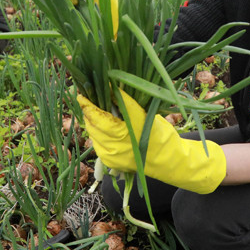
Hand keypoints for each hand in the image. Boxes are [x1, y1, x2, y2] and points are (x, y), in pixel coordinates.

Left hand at [77, 90, 225, 193]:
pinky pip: (97, 143)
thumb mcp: (145, 113)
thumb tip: (108, 87)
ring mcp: (112, 155)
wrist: (167, 161)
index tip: (82, 93)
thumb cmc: (159, 134)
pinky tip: (104, 127)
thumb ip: (125, 102)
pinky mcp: (109, 162)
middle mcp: (117, 144)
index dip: (89, 103)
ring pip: (92, 133)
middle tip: (89, 99)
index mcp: (128, 129)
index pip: (101, 114)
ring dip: (92, 121)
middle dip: (89, 110)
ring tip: (96, 111)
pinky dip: (97, 133)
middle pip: (93, 123)